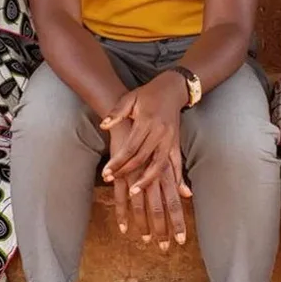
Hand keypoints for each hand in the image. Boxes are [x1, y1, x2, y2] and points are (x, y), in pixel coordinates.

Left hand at [100, 72, 190, 194]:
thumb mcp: (130, 98)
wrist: (172, 89)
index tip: (106, 173)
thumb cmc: (148, 94)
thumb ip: (116, 112)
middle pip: (142, 158)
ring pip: (159, 165)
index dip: (117, 162)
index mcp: (147, 121)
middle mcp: (160, 132)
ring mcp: (170, 139)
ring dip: (147, 181)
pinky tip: (172, 191)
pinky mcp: (177, 143)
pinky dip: (175, 178)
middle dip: (126, 172)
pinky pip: (176, 163)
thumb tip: (103, 125)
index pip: (130, 148)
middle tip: (111, 181)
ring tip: (133, 192)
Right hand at [107, 121, 189, 250]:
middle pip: (160, 208)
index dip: (178, 221)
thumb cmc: (150, 138)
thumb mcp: (168, 156)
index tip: (181, 239)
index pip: (174, 203)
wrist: (130, 119)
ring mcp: (136, 176)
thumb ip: (177, 176)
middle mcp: (153, 177)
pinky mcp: (121, 174)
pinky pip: (121, 198)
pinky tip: (124, 227)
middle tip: (164, 248)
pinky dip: (123, 213)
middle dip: (163, 229)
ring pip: (142, 206)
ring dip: (144, 225)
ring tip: (146, 240)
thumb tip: (188, 194)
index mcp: (165, 173)